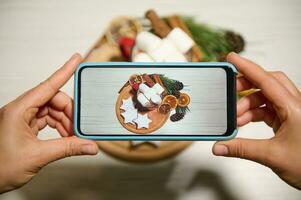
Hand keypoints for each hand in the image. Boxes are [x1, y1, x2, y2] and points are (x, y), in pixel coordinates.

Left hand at [0, 54, 98, 192]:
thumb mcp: (37, 156)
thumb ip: (67, 148)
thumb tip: (89, 145)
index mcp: (18, 110)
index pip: (47, 86)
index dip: (64, 71)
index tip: (76, 59)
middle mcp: (20, 110)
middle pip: (53, 100)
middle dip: (69, 112)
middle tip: (80, 125)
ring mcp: (22, 118)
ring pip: (51, 111)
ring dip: (65, 122)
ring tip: (73, 136)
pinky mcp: (24, 127)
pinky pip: (47, 120)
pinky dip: (59, 127)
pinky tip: (65, 137)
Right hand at [212, 52, 300, 188]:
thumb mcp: (273, 156)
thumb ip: (242, 149)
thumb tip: (222, 146)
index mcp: (294, 108)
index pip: (266, 81)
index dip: (247, 67)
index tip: (232, 58)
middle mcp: (295, 106)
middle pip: (268, 83)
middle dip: (246, 85)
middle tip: (230, 90)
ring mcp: (292, 112)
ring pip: (267, 97)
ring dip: (248, 104)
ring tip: (236, 117)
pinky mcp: (290, 120)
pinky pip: (268, 109)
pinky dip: (254, 113)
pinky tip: (245, 122)